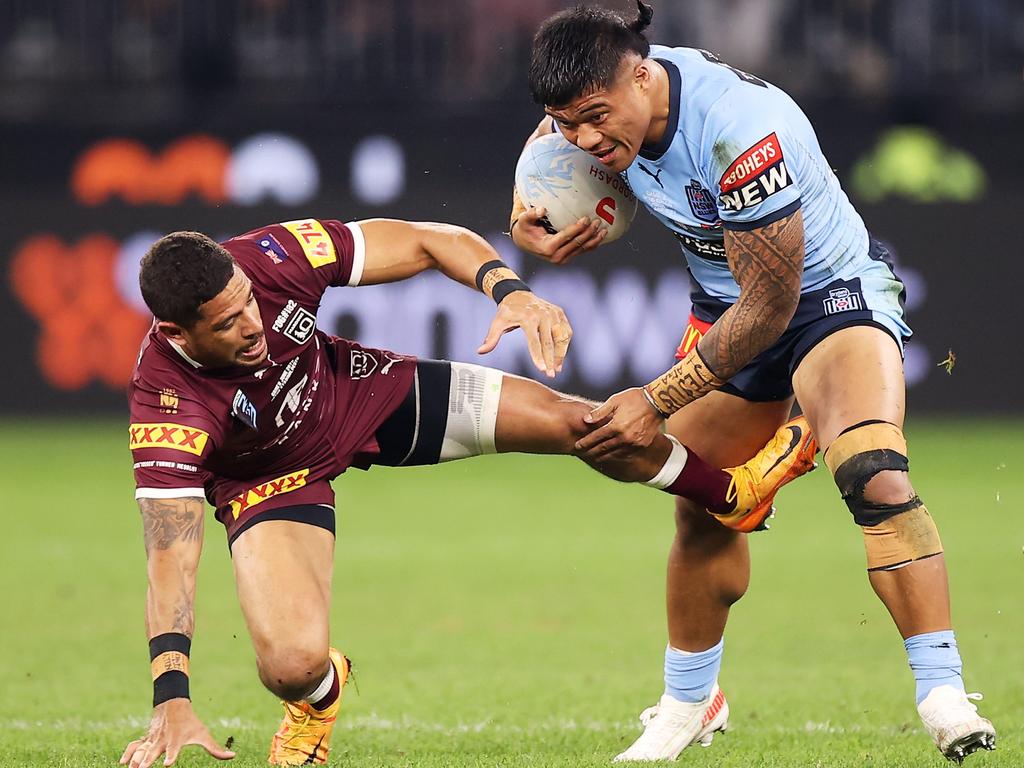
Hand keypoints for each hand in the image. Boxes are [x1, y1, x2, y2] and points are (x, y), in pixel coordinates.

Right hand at [120, 699, 234, 767]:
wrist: (173, 704)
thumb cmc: (190, 722)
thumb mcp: (203, 734)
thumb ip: (215, 749)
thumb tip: (233, 756)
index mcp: (176, 740)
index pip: (174, 750)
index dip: (171, 757)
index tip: (167, 764)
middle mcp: (163, 740)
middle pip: (153, 752)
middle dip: (147, 761)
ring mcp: (153, 739)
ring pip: (142, 749)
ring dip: (135, 759)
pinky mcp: (146, 739)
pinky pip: (135, 745)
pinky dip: (128, 752)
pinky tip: (123, 761)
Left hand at [477, 291, 571, 377]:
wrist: (518, 294)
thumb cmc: (507, 311)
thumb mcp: (498, 323)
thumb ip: (491, 338)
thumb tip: (480, 351)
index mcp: (528, 318)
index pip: (535, 342)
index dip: (538, 357)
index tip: (542, 370)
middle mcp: (543, 315)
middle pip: (549, 342)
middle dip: (551, 360)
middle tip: (551, 375)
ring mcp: (553, 313)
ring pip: (561, 337)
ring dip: (561, 354)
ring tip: (557, 369)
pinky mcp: (560, 313)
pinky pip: (566, 331)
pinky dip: (565, 345)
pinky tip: (560, 357)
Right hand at [511, 207, 607, 263]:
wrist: (524, 243)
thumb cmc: (525, 229)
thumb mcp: (524, 220)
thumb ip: (532, 214)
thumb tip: (542, 209)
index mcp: (547, 247)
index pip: (566, 237)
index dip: (577, 228)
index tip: (586, 219)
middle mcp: (556, 256)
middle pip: (577, 243)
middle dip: (589, 232)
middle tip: (597, 221)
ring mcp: (562, 259)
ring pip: (582, 249)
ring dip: (594, 239)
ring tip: (604, 230)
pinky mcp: (567, 258)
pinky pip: (582, 251)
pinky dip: (592, 244)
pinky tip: (600, 237)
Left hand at [575, 387, 664, 458]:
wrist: (657, 402)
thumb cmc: (634, 398)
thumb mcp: (615, 401)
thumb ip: (599, 413)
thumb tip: (585, 420)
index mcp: (616, 426)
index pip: (596, 437)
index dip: (586, 442)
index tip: (577, 446)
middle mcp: (624, 437)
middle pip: (604, 448)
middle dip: (592, 451)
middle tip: (583, 454)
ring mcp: (634, 443)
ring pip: (615, 453)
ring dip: (604, 456)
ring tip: (595, 457)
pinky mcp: (642, 445)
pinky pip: (627, 453)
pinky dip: (618, 455)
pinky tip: (612, 455)